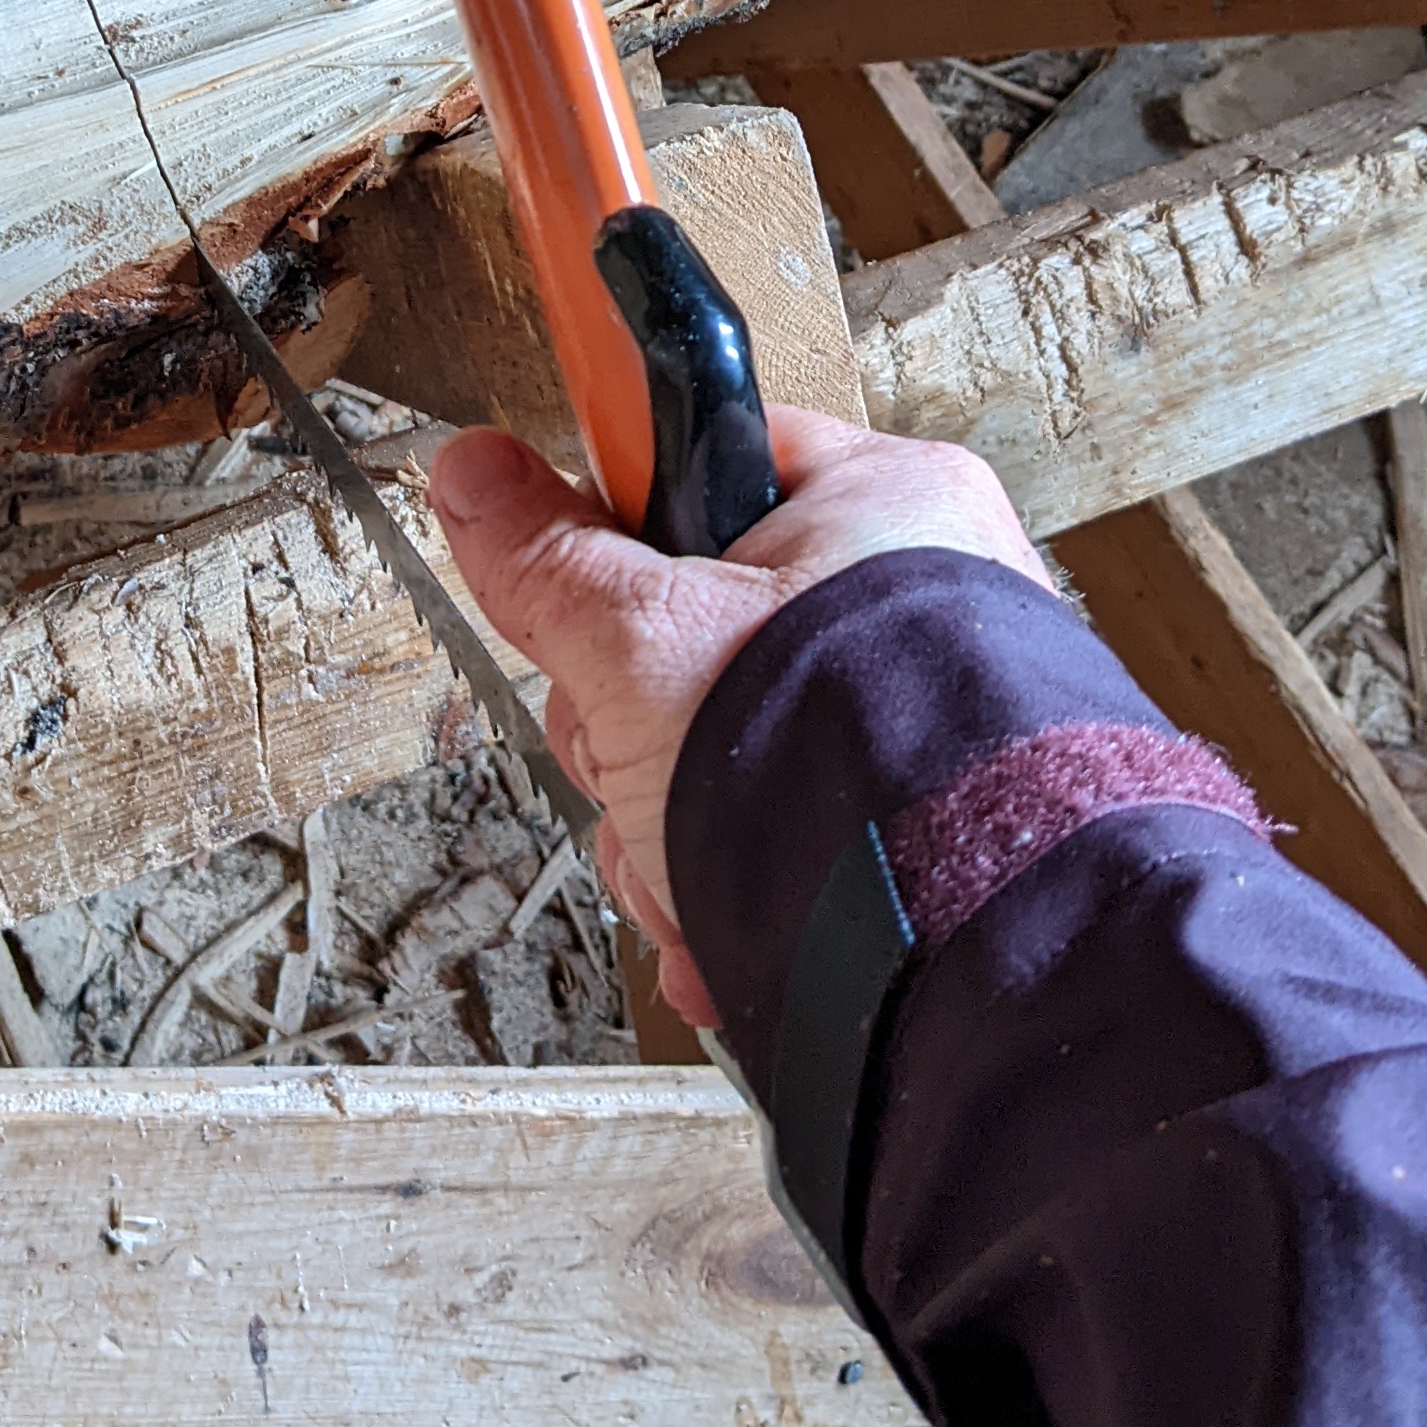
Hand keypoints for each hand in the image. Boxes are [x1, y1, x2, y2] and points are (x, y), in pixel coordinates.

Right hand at [427, 409, 1049, 1027]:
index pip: (714, 469)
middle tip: (630, 759)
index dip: (624, 537)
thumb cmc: (843, 772)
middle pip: (703, 631)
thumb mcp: (644, 643)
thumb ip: (551, 560)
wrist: (949, 957)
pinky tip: (718, 923)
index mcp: (883, 507)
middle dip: (635, 730)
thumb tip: (477, 474)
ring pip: (731, 748)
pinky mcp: (915, 825)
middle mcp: (926, 601)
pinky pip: (787, 826)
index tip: (584, 591)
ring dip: (671, 824)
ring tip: (685, 864)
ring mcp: (923, 721)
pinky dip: (735, 879)